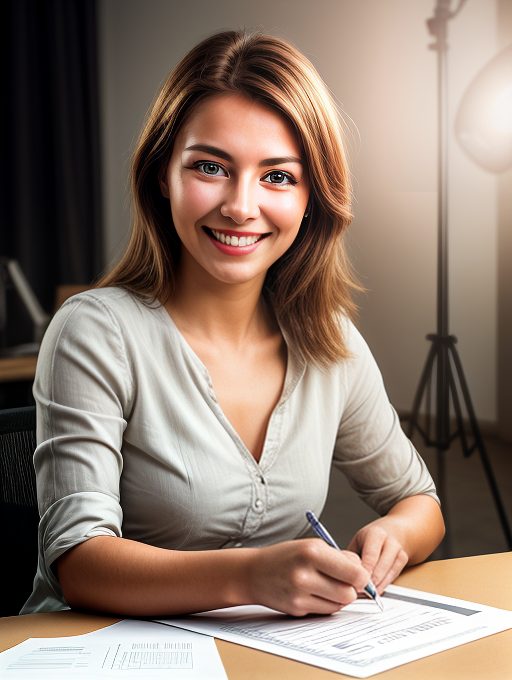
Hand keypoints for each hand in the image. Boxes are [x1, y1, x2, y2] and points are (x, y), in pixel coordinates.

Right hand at [247, 539, 370, 616]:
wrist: (254, 572)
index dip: (361, 576)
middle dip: (351, 589)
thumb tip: (363, 573)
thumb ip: (339, 558)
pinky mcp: (297, 609)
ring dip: (339, 597)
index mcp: (312, 552)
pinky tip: (316, 593)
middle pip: (349, 593)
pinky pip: (326, 611)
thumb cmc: (286, 556)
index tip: (358, 574)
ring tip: (328, 586)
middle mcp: (305, 574)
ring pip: (339, 605)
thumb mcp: (312, 545)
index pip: (355, 573)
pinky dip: (327, 604)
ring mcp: (300, 594)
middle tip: (343, 581)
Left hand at [347, 520, 408, 593]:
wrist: (394, 531)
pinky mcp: (404, 561)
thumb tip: (342, 573)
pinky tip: (374, 591)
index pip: (370, 556)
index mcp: (376, 534)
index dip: (363, 573)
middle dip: (369, 582)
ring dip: (376, 587)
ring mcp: (399, 551)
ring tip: (364, 593)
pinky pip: (393, 578)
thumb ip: (351, 557)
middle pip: (381, 567)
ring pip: (388, 575)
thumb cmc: (371, 538)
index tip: (355, 584)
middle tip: (357, 591)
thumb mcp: (358, 541)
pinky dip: (383, 586)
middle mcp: (389, 542)